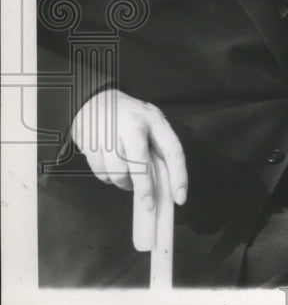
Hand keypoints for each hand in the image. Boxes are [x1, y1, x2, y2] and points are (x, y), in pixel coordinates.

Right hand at [71, 89, 187, 241]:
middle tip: (148, 205)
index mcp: (154, 120)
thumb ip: (157, 147)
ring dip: (124, 183)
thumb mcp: (150, 123)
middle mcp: (132, 126)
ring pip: (118, 172)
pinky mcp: (90, 143)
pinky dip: (108, 178)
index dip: (179, 176)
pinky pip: (101, 173)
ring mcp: (109, 134)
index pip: (172, 150)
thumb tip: (164, 184)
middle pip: (140, 164)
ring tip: (127, 178)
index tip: (180, 198)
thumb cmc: (130, 116)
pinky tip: (111, 168)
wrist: (94, 99)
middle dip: (145, 189)